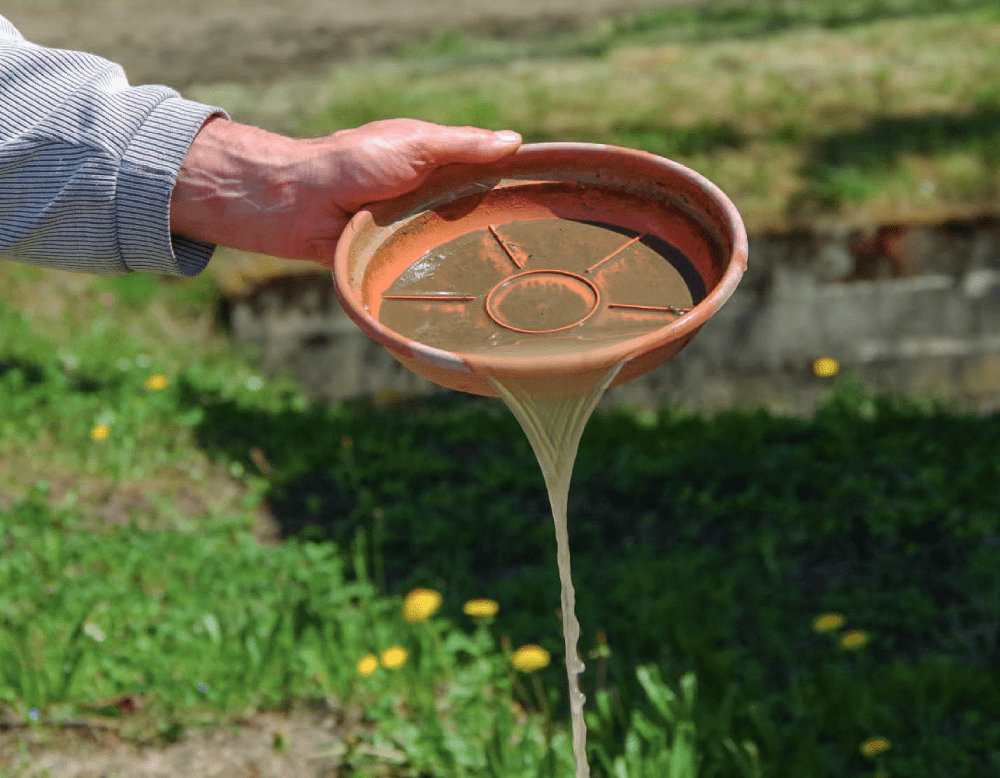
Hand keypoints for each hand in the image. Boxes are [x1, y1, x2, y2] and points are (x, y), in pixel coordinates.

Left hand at [170, 117, 521, 266]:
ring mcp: (413, 231)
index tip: (550, 199)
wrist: (300, 204)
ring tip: (518, 278)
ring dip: (475, 257)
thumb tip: (514, 141)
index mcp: (436, 165)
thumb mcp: (417, 144)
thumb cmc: (355, 162)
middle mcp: (428, 198)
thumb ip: (463, 145)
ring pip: (455, 247)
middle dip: (501, 228)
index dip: (512, 184)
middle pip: (475, 215)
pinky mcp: (398, 261)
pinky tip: (476, 293)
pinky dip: (446, 279)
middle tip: (543, 250)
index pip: (484, 173)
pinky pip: (428, 271)